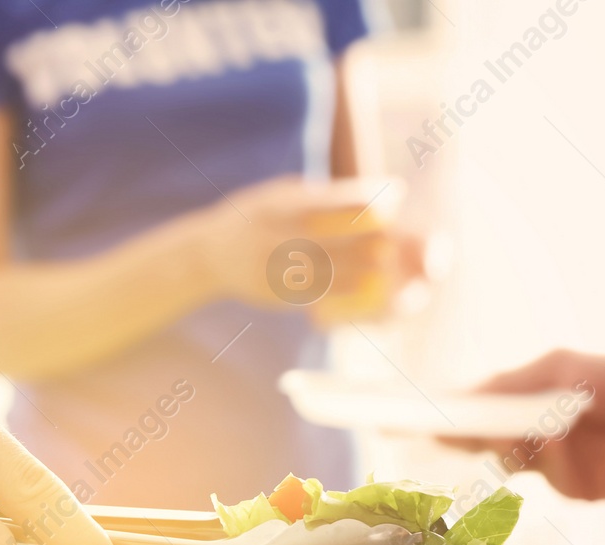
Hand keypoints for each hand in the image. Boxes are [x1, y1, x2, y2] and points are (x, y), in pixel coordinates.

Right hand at [190, 176, 398, 310]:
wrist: (208, 255)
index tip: (395, 192)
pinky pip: (317, 292)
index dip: (370, 197)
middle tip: (397, 234)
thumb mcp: (276, 195)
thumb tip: (366, 194)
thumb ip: (315, 196)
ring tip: (387, 261)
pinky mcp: (275, 290)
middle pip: (337, 238)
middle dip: (372, 238)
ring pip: (330, 269)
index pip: (335, 199)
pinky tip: (364, 285)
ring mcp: (275, 266)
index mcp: (281, 205)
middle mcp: (277, 235)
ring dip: (363, 267)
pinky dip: (344, 289)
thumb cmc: (254, 218)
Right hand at [444, 350, 604, 498]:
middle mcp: (521, 430)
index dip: (439, 410)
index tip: (411, 413)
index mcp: (517, 397)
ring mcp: (541, 460)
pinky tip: (554, 438)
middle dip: (456, 431)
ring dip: (501, 444)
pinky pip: (545, 473)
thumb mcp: (563, 370)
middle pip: (476, 436)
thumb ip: (518, 386)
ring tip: (502, 427)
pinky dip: (545, 457)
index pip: (468, 404)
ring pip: (505, 457)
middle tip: (433, 428)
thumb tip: (475, 402)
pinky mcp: (565, 484)